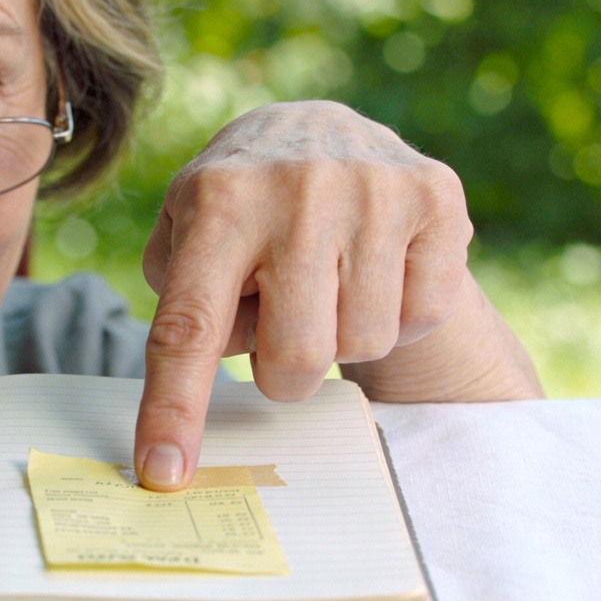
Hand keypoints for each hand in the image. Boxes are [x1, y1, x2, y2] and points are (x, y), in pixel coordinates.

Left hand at [132, 101, 518, 490]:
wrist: (320, 127)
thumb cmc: (240, 209)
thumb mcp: (185, 238)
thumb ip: (184, 311)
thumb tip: (187, 407)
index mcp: (218, 201)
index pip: (189, 327)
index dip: (175, 409)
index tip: (164, 473)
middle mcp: (296, 188)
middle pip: (295, 358)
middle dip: (284, 373)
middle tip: (284, 333)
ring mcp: (373, 187)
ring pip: (362, 344)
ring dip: (340, 337)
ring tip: (327, 282)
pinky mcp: (436, 196)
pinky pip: (421, 316)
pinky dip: (396, 313)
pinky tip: (375, 268)